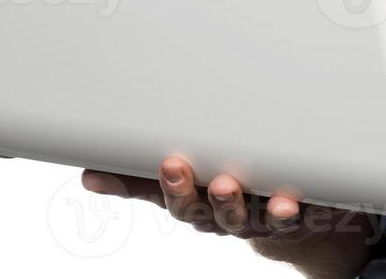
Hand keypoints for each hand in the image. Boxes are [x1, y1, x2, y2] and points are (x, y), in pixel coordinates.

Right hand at [82, 157, 305, 238]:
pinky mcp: (296, 218)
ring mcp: (261, 219)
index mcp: (199, 207)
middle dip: (189, 193)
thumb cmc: (232, 195)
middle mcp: (227, 218)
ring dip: (234, 204)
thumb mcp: (187, 187)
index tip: (165, 163)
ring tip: (228, 185)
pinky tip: (289, 202)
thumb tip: (89, 175)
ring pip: (245, 217)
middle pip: (204, 212)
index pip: (175, 201)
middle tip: (178, 169)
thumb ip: (142, 181)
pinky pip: (293, 219)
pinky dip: (290, 212)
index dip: (168, 186)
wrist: (296, 223)